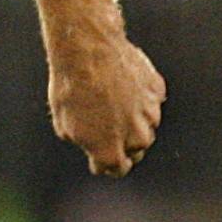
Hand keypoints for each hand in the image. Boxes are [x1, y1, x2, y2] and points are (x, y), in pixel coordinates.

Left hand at [48, 34, 165, 175]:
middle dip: (123, 145)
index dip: (107, 165)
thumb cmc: (70, 89)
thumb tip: (92, 143)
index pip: (117, 169)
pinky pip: (151, 101)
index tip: (103, 158)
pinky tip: (123, 87)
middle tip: (108, 131)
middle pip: (135, 151)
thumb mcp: (64, 124)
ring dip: (133, 121)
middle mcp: (136, 138)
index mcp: (110, 151)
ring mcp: (151, 114)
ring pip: (146, 127)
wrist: (88, 52)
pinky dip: (141, 98)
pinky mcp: (157, 91)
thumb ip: (84, 141)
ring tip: (112, 104)